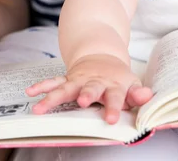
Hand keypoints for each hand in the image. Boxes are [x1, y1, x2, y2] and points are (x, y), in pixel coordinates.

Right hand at [26, 54, 152, 123]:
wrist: (103, 57)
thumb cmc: (118, 79)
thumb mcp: (132, 84)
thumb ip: (137, 94)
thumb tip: (147, 96)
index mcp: (113, 85)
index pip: (116, 97)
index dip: (114, 107)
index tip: (111, 119)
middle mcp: (95, 82)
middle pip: (90, 89)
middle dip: (86, 95)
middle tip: (83, 102)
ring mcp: (79, 80)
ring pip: (66, 88)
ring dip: (53, 97)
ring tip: (40, 108)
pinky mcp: (67, 79)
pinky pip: (53, 82)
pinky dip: (42, 87)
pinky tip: (30, 92)